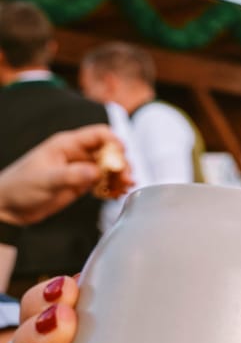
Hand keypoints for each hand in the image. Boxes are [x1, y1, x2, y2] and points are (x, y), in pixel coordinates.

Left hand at [0, 126, 131, 223]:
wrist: (7, 207)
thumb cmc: (20, 188)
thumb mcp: (45, 180)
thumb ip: (71, 175)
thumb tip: (96, 172)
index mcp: (66, 145)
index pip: (99, 134)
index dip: (114, 143)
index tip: (122, 158)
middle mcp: (76, 154)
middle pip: (109, 151)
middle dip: (121, 164)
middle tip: (126, 179)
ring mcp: (79, 169)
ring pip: (109, 167)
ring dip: (120, 177)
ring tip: (125, 188)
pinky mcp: (80, 184)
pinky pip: (103, 182)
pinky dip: (112, 187)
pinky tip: (116, 195)